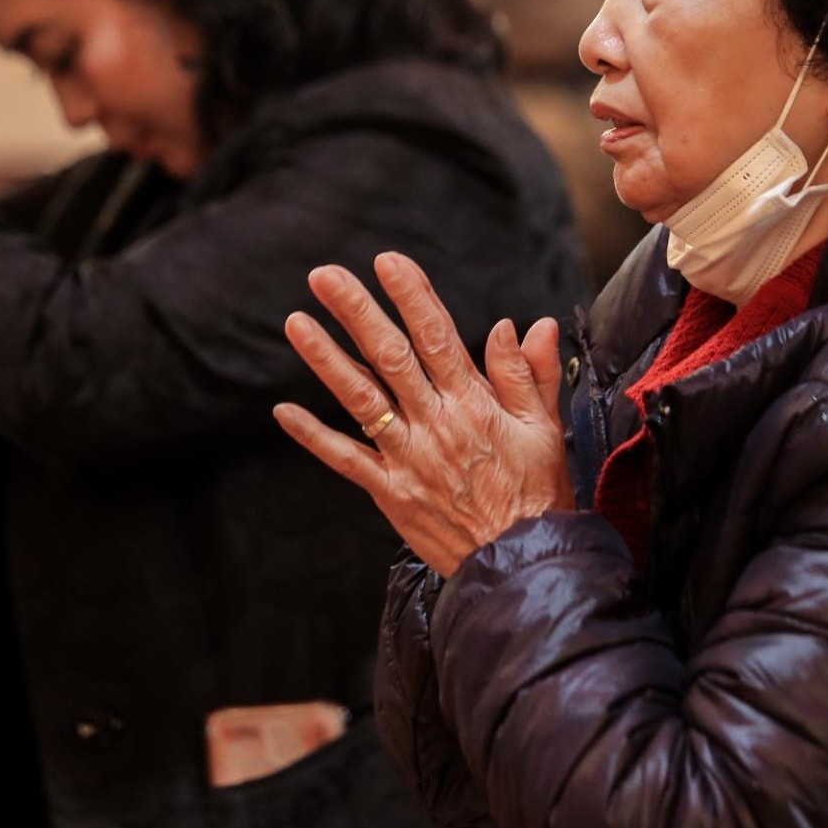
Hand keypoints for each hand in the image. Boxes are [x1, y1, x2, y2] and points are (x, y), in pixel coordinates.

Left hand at [274, 251, 574, 578]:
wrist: (521, 566)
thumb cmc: (538, 496)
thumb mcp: (545, 430)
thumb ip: (528, 374)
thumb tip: (521, 323)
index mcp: (475, 404)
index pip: (438, 336)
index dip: (412, 296)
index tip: (387, 261)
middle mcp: (436, 424)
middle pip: (391, 357)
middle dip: (357, 312)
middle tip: (325, 276)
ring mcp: (409, 458)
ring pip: (361, 399)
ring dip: (326, 359)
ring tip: (296, 322)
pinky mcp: (390, 492)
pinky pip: (346, 459)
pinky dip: (313, 436)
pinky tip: (283, 411)